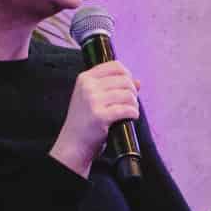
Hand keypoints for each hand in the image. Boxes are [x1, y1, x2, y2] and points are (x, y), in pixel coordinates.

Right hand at [52, 60, 140, 175]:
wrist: (73, 144)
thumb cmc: (85, 121)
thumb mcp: (93, 99)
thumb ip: (113, 87)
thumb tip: (138, 82)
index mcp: (85, 78)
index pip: (115, 66)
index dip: (128, 75)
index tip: (129, 87)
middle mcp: (87, 87)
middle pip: (125, 80)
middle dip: (133, 92)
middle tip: (130, 104)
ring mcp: (92, 101)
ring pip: (128, 95)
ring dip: (134, 104)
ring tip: (130, 112)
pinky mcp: (99, 116)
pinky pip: (127, 109)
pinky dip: (133, 114)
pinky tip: (131, 117)